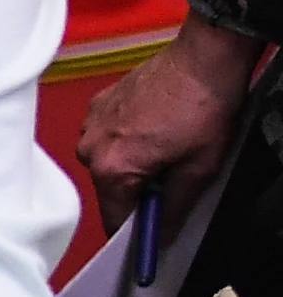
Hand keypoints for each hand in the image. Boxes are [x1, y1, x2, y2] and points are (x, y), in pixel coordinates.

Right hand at [79, 15, 261, 233]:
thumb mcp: (200, 169)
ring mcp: (92, 123)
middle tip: (173, 178)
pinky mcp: (99, 105)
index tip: (148, 239)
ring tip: (167, 146)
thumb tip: (162, 232)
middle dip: (139, 191)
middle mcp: (91, 146)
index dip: (136, 231)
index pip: (115, 218)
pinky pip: (107, 138)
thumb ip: (176, 208)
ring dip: (133, 164)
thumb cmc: (204, 105)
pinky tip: (156, 129)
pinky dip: (128, 140)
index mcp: (111, 167)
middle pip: (111, 190)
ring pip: (109, 163)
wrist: (204, 57)